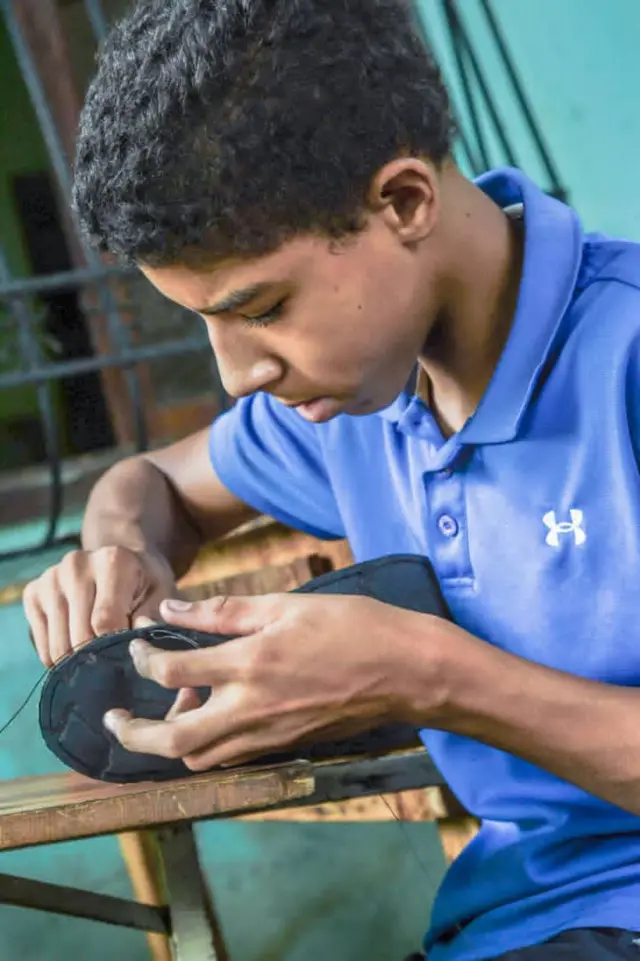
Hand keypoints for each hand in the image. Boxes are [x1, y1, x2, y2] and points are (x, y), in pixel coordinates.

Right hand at [23, 546, 177, 666]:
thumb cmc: (145, 584)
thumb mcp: (163, 595)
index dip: (117, 648)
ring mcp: (50, 578)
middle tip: (115, 667)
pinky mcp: (33, 593)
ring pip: (58, 645)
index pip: (104, 621)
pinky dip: (60, 658)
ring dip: (79, 663)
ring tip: (99, 661)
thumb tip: (136, 646)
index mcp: (112, 560)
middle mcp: (76, 564)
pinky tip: (79, 651)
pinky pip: (42, 645)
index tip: (129, 656)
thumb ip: (154, 619)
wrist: (118, 562)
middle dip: (99, 660)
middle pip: (79, 636)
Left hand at [103, 592, 447, 769]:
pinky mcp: (286, 746)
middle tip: (114, 719)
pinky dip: (207, 744)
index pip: (172, 670)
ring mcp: (269, 735)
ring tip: (172, 708)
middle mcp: (252, 709)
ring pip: (199, 757)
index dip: (144, 657)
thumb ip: (226, 612)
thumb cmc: (354, 628)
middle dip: (133, 732)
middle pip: (172, 740)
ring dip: (171, 739)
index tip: (139, 646)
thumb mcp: (287, 605)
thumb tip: (174, 611)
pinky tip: (212, 715)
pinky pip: (230, 757)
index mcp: (250, 664)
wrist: (407, 672)